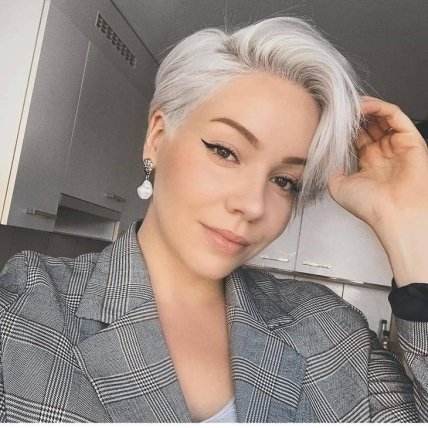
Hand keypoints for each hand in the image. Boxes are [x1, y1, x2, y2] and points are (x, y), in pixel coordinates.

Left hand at [328, 96, 427, 285]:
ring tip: (347, 105)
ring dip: (363, 108)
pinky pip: (394, 115)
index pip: (355, 137)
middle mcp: (383, 153)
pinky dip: (378, 106)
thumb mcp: (338, 186)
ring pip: (380, 116)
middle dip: (351, 116)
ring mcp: (396, 145)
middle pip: (367, 125)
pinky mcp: (410, 139)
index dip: (342, 127)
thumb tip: (323, 155)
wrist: (394, 214)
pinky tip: (361, 106)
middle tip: (336, 109)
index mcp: (368, 163)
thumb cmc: (371, 206)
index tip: (327, 120)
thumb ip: (331, 168)